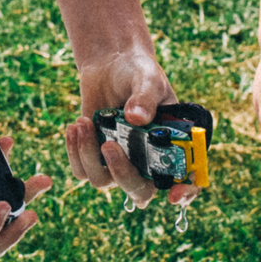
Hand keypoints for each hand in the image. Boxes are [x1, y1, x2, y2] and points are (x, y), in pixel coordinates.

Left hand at [60, 46, 195, 207]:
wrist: (110, 66)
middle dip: (122, 172)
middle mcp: (147, 162)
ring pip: (103, 181)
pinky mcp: (95, 158)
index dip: (184, 193)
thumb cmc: (138, 73)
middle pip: (139, 191)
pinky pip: (82, 171)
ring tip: (83, 122)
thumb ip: (145, 97)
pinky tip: (75, 127)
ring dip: (89, 155)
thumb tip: (136, 118)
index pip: (186, 181)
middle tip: (109, 145)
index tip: (173, 196)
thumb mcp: (148, 79)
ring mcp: (120, 162)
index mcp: (172, 147)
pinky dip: (75, 151)